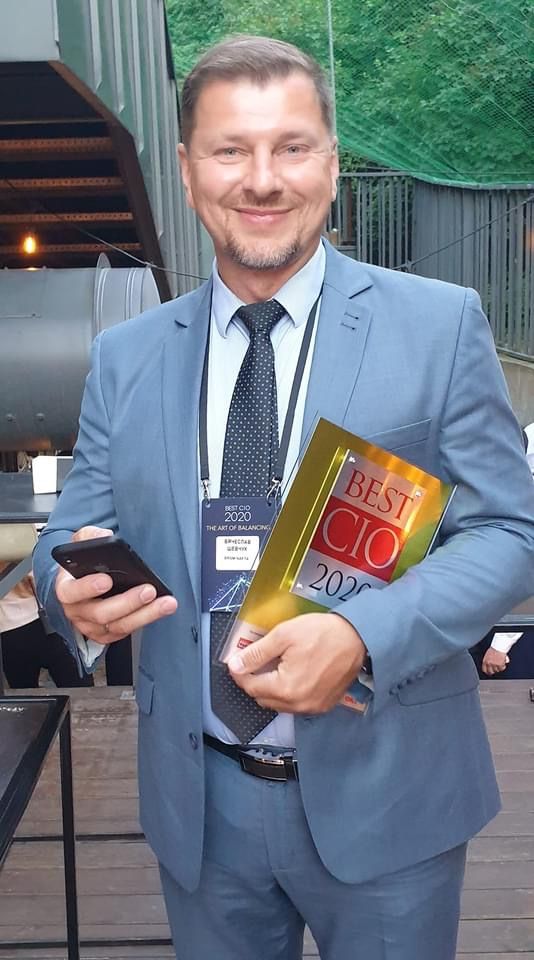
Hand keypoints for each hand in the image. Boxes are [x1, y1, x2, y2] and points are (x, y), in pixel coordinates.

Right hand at [55, 526, 176, 644]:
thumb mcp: (81, 543)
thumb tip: (104, 537)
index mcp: (66, 588)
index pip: (72, 592)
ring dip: (145, 615)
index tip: (106, 580)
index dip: (87, 587)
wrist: (81, 584)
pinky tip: (161, 609)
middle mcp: (77, 611)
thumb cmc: (83, 564)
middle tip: (148, 590)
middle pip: (101, 613)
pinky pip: (127, 631)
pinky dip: (146, 620)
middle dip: (128, 602)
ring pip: (118, 625)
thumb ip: (90, 536)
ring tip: (165, 602)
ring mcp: (91, 626)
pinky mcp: (107, 634)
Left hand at [228, 612, 365, 713]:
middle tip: (259, 661)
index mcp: (285, 688)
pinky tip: (294, 675)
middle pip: (263, 698)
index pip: (250, 687)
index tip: (239, 661)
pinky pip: (296, 706)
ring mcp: (312, 709)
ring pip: (279, 705)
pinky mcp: (324, 707)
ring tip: (277, 666)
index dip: (241, 673)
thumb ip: (256, 653)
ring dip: (272, 689)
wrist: (357, 637)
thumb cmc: (320, 633)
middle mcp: (298, 705)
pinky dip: (289, 694)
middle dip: (256, 681)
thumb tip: (233, 665)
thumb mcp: (283, 635)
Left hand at [481, 647, 508, 675]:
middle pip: (491, 672)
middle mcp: (489, 663)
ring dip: (499, 668)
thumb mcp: (488, 655)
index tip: (489, 672)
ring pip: (497, 670)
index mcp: (485, 661)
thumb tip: (490, 666)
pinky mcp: (500, 664)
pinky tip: (504, 664)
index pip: (484, 670)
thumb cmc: (494, 648)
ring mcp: (494, 664)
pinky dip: (503, 667)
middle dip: (494, 671)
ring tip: (500, 663)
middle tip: (496, 669)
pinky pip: (502, 668)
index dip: (487, 672)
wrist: (499, 646)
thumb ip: (488, 660)